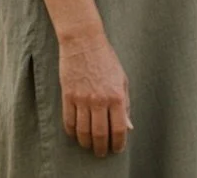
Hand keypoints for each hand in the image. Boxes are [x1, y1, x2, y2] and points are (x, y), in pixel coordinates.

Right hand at [59, 28, 131, 156]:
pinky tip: (76, 135)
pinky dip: (73, 133)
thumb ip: (125, 103)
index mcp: (116, 95)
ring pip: (83, 132)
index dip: (118, 143)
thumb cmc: (106, 59)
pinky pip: (69, 123)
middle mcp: (99, 100)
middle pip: (99, 134)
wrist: (84, 43)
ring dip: (86, 144)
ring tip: (90, 147)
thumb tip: (128, 126)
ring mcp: (82, 99)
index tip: (117, 149)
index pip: (118, 128)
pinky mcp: (68, 97)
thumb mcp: (122, 79)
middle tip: (102, 153)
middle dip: (101, 148)